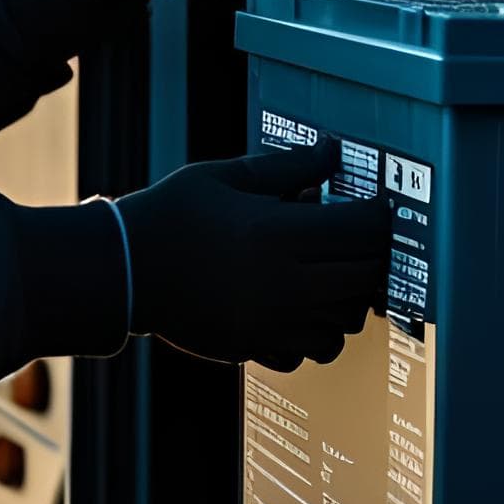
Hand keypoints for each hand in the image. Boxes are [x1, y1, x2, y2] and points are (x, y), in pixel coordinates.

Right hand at [117, 142, 388, 371]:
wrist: (123, 271)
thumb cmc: (171, 215)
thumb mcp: (225, 176)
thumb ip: (286, 167)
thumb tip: (331, 152)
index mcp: (277, 233)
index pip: (363, 230)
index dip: (380, 216)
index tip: (376, 207)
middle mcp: (283, 283)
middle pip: (366, 277)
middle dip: (373, 256)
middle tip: (359, 238)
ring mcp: (272, 322)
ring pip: (347, 321)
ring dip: (350, 297)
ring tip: (329, 272)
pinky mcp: (257, 347)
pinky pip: (312, 350)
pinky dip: (318, 332)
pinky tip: (298, 306)